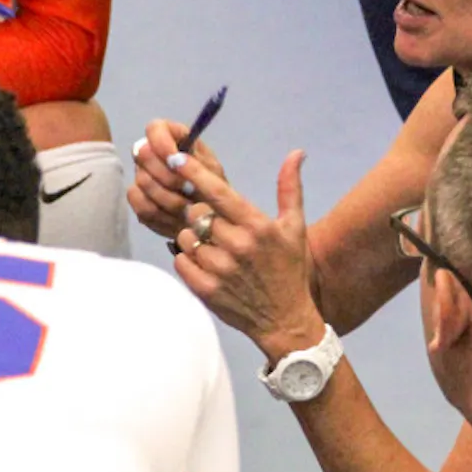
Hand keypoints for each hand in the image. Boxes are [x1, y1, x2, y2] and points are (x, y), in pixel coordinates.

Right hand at [127, 118, 225, 239]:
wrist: (209, 220)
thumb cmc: (213, 189)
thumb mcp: (213, 174)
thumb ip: (195, 163)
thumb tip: (174, 158)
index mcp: (173, 137)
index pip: (155, 129)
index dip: (161, 143)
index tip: (173, 159)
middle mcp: (152, 152)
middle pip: (144, 155)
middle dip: (168, 177)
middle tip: (188, 190)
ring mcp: (141, 175)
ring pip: (142, 181)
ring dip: (168, 198)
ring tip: (187, 208)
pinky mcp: (137, 199)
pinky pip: (139, 203)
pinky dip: (159, 213)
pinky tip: (174, 218)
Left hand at [167, 148, 324, 357]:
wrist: (285, 320)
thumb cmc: (289, 269)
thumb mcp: (294, 228)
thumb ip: (290, 188)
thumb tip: (296, 152)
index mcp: (257, 226)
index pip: (218, 192)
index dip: (193, 172)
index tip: (176, 158)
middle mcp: (237, 245)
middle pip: (195, 213)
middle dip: (198, 214)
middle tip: (212, 224)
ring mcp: (220, 269)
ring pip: (184, 236)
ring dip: (191, 238)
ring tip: (211, 247)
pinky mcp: (206, 289)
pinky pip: (180, 260)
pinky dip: (187, 259)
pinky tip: (205, 264)